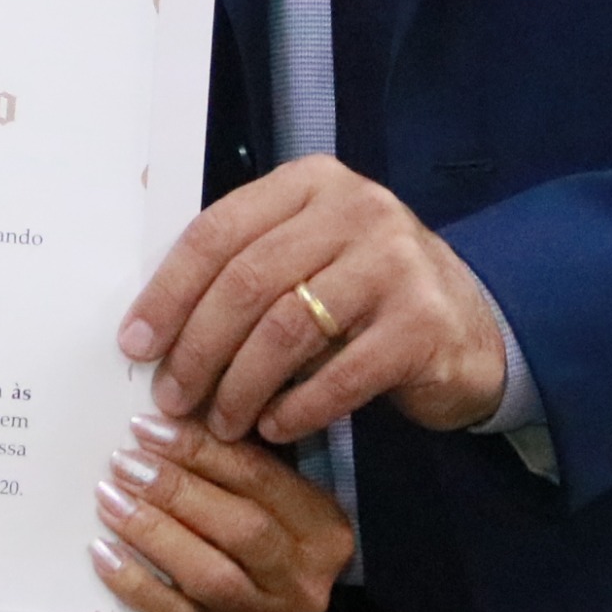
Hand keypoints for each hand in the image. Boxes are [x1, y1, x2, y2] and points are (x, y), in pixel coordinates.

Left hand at [89, 416, 353, 611]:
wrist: (278, 586)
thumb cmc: (267, 517)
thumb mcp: (272, 481)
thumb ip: (232, 453)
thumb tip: (163, 421)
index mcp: (322, 527)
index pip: (260, 479)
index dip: (200, 450)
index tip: (148, 427)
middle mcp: (301, 577)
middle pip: (239, 529)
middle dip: (175, 490)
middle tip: (125, 462)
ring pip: (209, 576)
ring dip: (153, 533)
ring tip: (110, 498)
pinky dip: (135, 584)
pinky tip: (104, 551)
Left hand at [119, 156, 509, 446]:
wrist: (475, 325)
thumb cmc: (366, 294)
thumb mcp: (308, 257)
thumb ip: (243, 267)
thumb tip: (147, 323)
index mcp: (311, 183)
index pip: (218, 231)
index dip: (169, 292)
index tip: (136, 344)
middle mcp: (356, 209)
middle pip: (247, 281)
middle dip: (198, 347)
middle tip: (172, 397)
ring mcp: (395, 262)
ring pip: (286, 329)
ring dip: (241, 386)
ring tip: (221, 422)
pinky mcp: (423, 322)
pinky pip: (340, 375)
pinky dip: (298, 408)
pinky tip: (276, 428)